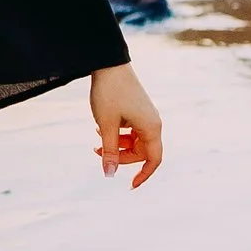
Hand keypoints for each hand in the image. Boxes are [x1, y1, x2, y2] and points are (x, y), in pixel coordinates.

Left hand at [90, 62, 162, 184]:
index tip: (129, 186)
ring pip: (134, 142)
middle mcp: (153, 123)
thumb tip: (109, 174)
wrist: (109, 64)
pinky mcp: (137, 110)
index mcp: (151, 128)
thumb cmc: (109, 93)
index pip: (154, 160)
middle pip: (141, 152)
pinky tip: (101, 127)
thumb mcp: (106, 125)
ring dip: (117, 145)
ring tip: (97, 139)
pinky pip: (131, 130)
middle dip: (121, 156)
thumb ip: (109, 151)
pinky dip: (117, 134)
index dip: (143, 175)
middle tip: (99, 153)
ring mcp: (146, 116)